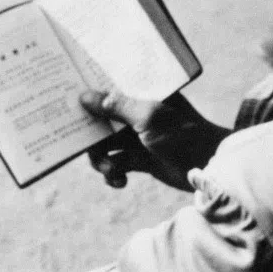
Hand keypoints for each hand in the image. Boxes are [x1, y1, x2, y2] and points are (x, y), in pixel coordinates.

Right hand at [80, 89, 229, 191]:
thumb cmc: (182, 133)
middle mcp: (138, 112)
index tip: (65, 102)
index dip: (88, 96)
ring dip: (101, 160)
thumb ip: (117, 106)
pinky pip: (115, 165)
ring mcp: (138, 136)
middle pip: (100, 122)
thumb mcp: (148, 116)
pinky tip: (120, 181)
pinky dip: (113, 174)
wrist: (208, 166)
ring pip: (104, 146)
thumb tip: (84, 96)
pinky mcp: (140, 159)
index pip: (109, 89)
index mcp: (143, 94)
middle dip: (90, 137)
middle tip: (78, 148)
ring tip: (111, 170)